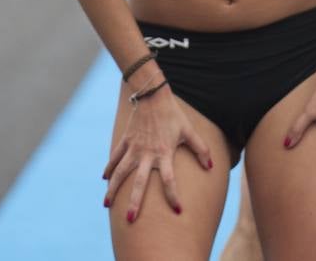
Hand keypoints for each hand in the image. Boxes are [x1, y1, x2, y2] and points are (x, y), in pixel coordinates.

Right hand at [103, 85, 213, 221]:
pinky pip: (115, 157)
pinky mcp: (125, 140)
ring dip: (114, 189)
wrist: (152, 95)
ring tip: (106, 205)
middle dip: (135, 202)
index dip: (173, 196)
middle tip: (131, 220)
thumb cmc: (173, 114)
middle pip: (139, 183)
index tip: (177, 210)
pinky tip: (105, 179)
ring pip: (120, 172)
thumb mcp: (189, 131)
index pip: (169, 180)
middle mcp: (147, 154)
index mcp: (164, 153)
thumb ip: (201, 149)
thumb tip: (210, 167)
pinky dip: (109, 167)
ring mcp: (133, 148)